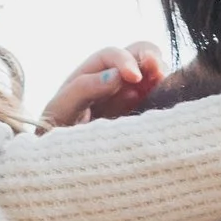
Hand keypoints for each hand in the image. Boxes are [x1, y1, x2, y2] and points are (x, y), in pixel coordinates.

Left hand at [41, 42, 165, 128]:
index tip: (134, 78)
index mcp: (90, 73)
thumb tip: (118, 76)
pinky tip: (163, 102)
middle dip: (151, 58)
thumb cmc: (56, 133)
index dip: (125, 61)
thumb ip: (84, 89)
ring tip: (162, 88)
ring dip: (160, 77)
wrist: (61, 165)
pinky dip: (164, 97)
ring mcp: (130, 97)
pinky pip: (157, 100)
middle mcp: (112, 80)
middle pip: (138, 55)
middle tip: (159, 73)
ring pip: (152, 76)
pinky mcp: (142, 115)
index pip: (112, 55)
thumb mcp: (61, 109)